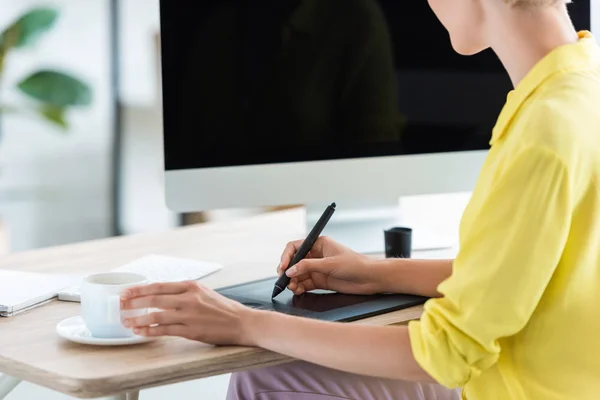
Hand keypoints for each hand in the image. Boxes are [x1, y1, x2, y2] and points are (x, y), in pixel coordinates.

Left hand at [120, 281, 255, 345]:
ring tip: (127, 322)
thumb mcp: (204, 292)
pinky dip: (150, 331)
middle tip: (121, 306)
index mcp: (191, 286)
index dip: (139, 289)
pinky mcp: (191, 330)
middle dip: (133, 302)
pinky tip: (141, 332)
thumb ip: (184, 292)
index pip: (159, 286)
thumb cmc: (222, 308)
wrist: (241, 322)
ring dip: (138, 319)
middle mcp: (188, 298)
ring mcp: (189, 315)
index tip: (126, 292)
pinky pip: (164, 330)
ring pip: (156, 315)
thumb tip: (161, 294)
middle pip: (153, 299)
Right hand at [278, 236, 381, 295]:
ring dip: (293, 281)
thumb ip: (308, 266)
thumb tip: (290, 270)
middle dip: (288, 271)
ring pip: (298, 274)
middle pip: (294, 262)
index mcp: (319, 243)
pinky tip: (298, 291)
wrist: (370, 278)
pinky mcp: (321, 280)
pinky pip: (305, 283)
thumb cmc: (355, 264)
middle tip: (284, 280)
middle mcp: (316, 255)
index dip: (286, 256)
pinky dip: (299, 287)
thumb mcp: (330, 264)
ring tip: (293, 287)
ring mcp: (318, 268)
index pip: (296, 247)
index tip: (283, 267)